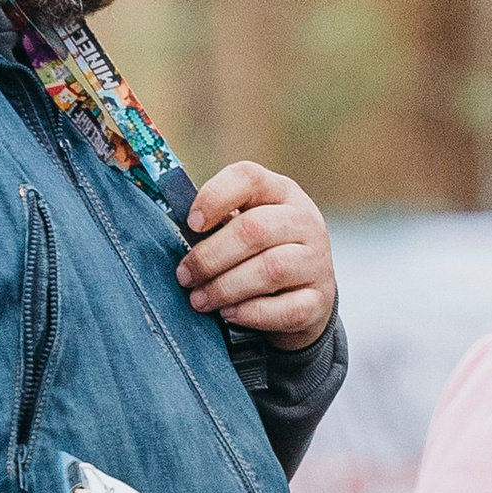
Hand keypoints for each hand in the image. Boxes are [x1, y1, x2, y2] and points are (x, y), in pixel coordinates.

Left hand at [177, 162, 337, 352]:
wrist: (305, 297)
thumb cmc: (259, 255)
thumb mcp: (244, 227)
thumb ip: (216, 223)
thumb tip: (171, 231)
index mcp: (281, 192)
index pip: (248, 178)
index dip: (215, 197)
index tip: (191, 224)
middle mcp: (304, 221)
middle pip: (254, 229)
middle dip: (210, 256)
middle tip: (184, 276)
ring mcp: (316, 261)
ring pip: (270, 269)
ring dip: (225, 287)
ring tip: (199, 300)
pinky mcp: (319, 300)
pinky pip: (285, 308)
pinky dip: (251, 313)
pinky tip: (229, 314)